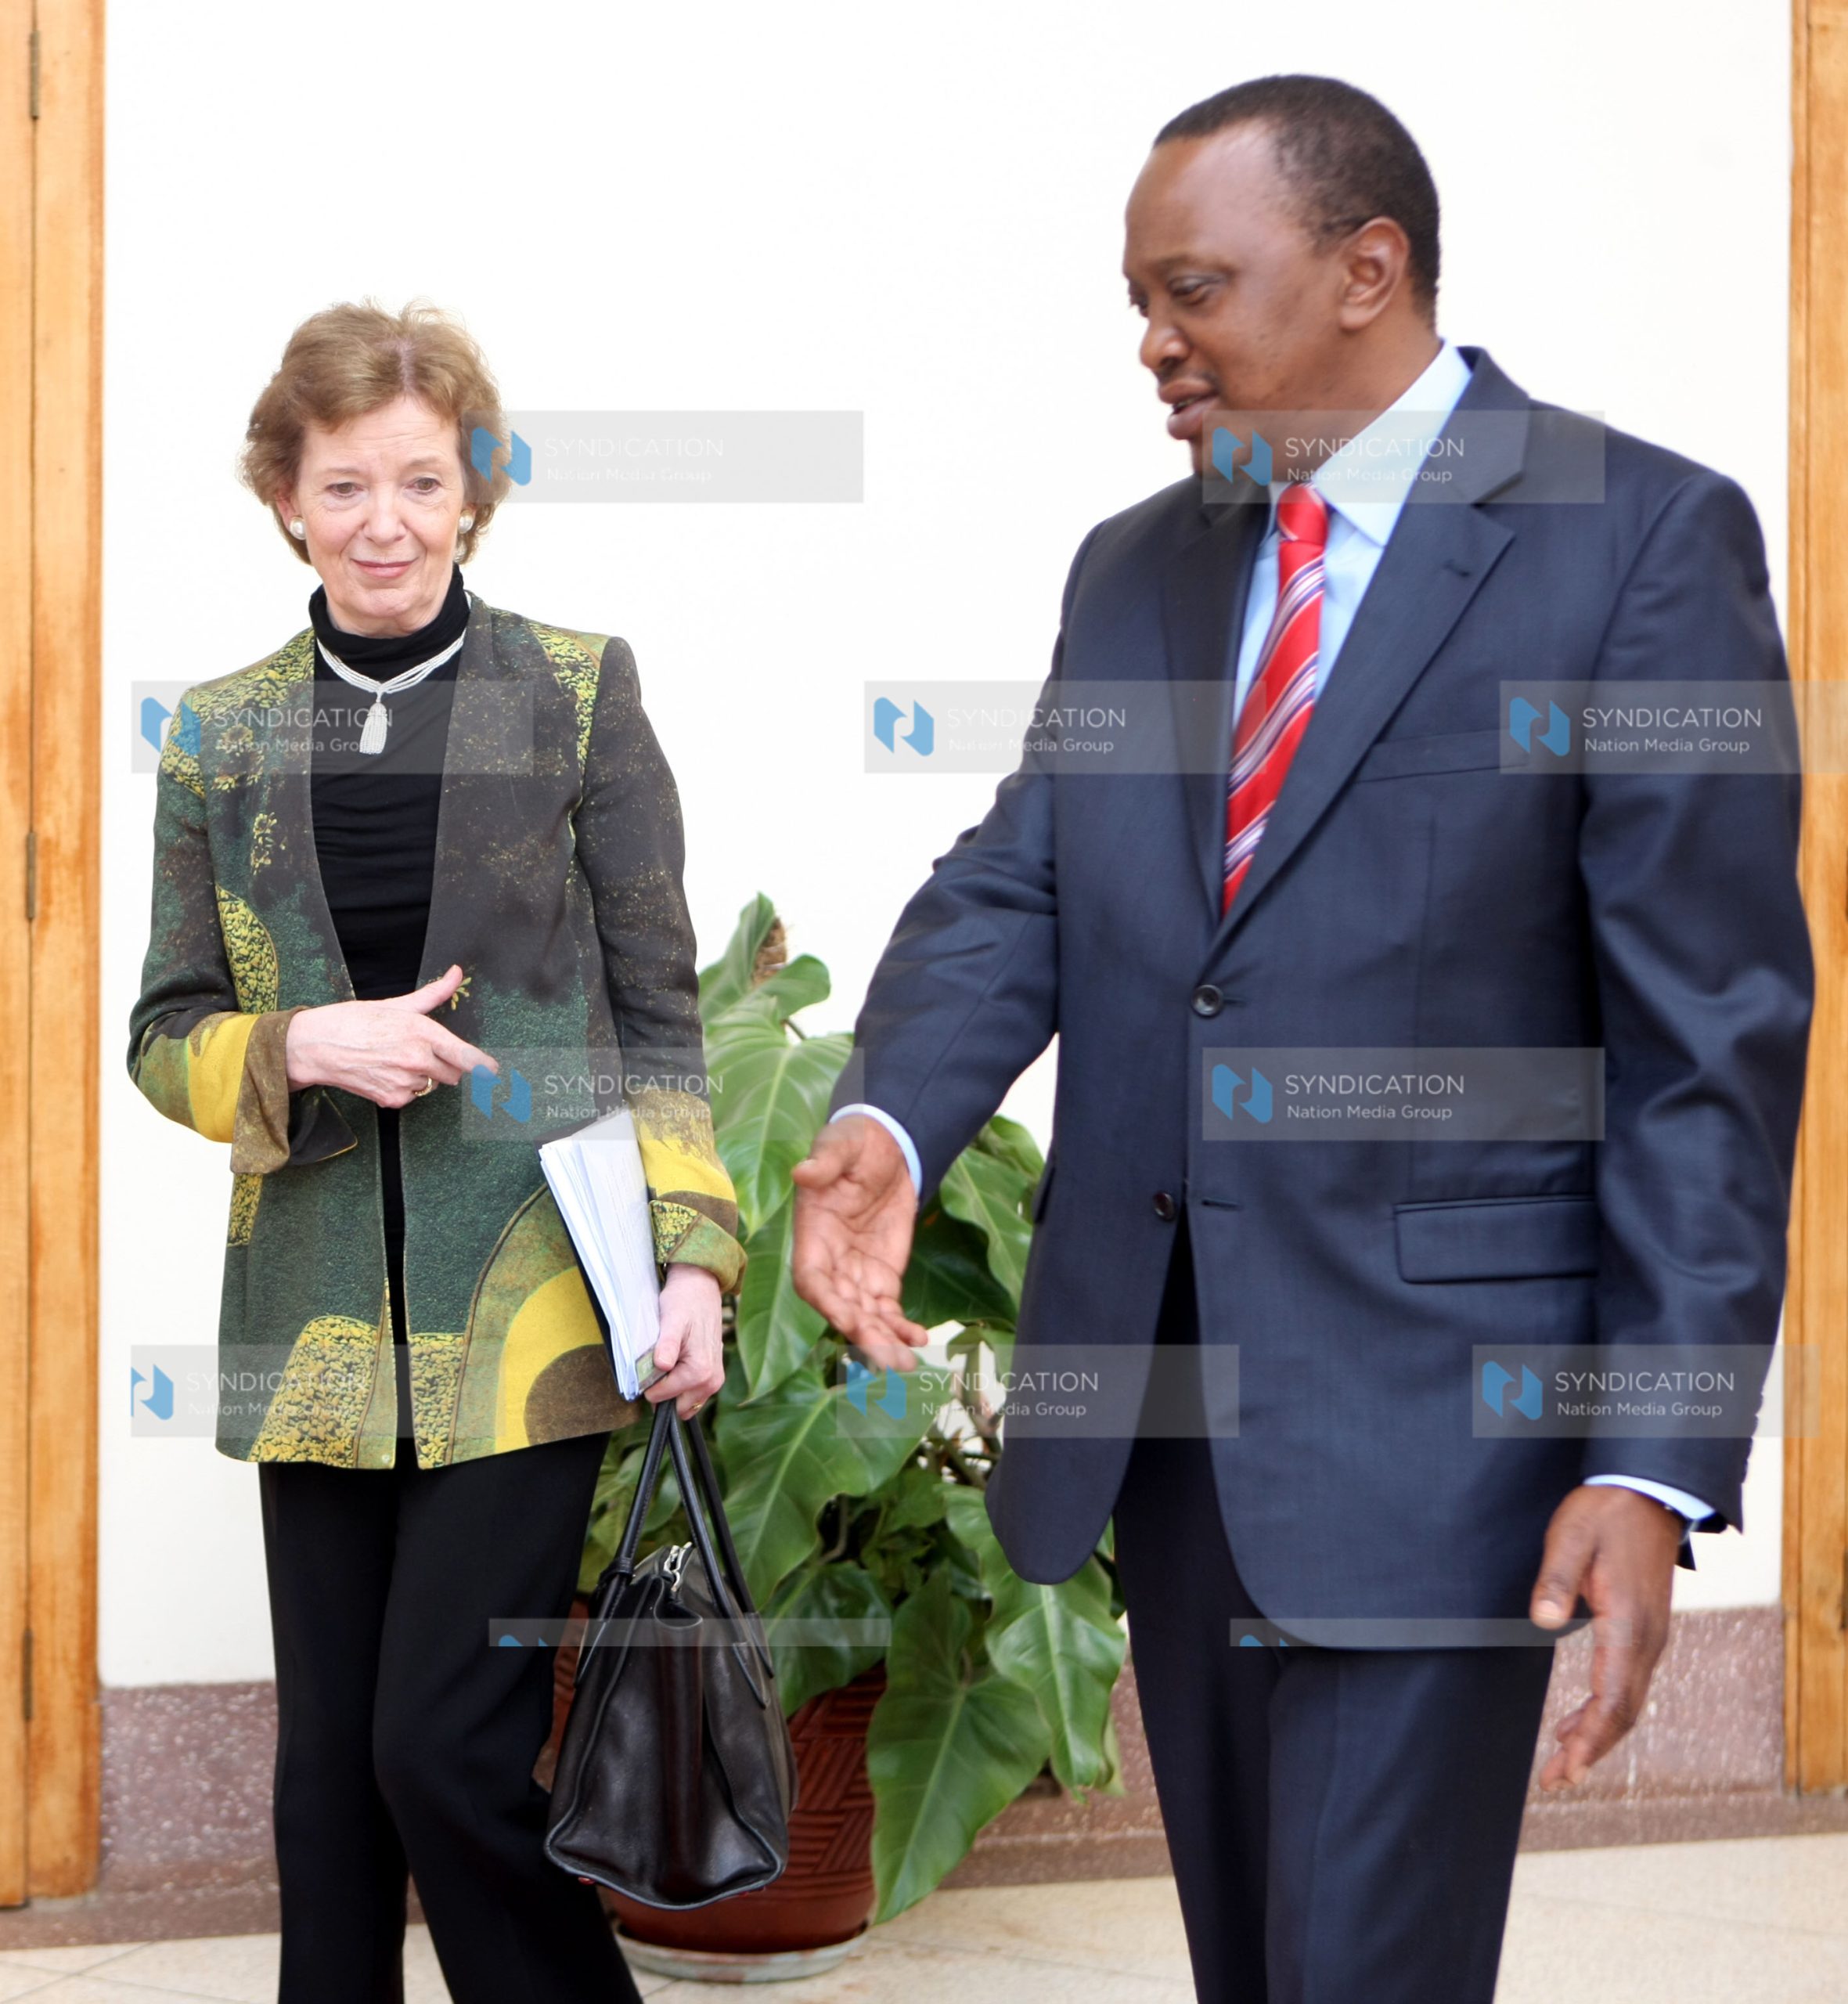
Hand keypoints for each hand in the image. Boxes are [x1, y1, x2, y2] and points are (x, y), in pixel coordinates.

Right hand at [283, 965, 492, 1106]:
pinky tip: (383, 1072)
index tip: (494, 1071)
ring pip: (431, 1084)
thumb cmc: (355, 1020)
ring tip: (393, 1059)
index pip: (466, 1056)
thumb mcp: (397, 1004)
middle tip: (420, 1051)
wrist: (317, 1046)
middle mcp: (418, 1060)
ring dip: (422, 1076)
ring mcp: (406, 1082)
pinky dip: (404, 1088)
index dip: (483, 1066)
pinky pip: (411, 1096)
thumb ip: (433, 993)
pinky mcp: (393, 1100)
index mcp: (423, 1033)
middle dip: (445, 1064)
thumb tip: (457, 973)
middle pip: (453, 1073)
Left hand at [646, 1264, 724, 1418]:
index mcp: (700, 1371)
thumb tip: (662, 1366)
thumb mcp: (671, 1320)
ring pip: (684, 1403)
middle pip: (675, 1404)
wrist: (700, 1289)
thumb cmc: (684, 1302)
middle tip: (660, 1361)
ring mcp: (715, 1380)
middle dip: (663, 1390)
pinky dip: (681, 1386)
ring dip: (673, 1389)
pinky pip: (692, 1394)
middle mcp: (711, 1380)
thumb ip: (667, 1345)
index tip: (650, 1362)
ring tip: (670, 1360)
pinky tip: (678, 1362)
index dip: (649, 1383)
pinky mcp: (714, 1376)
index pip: (662, 1396)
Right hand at [790, 1114, 926, 1369]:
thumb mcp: (839, 1144)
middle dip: (862, 1334)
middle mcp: (831, 1262)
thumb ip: (825, 1160)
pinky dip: (901, 1327)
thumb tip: (803, 1172)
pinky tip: (918, 1339)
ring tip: (907, 1363)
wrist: (887, 1146)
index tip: (848, 1320)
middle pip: (842, 1308)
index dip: (827, 1302)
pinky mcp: (883, 1276)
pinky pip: (888, 1309)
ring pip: (866, 1316)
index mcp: (813, 1235)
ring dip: (883, 1340)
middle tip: (888, 1358)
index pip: (812, 1280)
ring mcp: (858, 1273)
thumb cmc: (854, 1143)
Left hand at [1529, 1483, 1682, 1788]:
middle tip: (1554, 1781)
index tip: (1566, 1769)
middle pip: (1622, 1713)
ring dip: (1596, 1736)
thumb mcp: (1570, 1538)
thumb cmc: (1605, 1513)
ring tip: (1561, 1764)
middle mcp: (1647, 1641)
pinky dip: (1603, 1711)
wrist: (1647, 1492)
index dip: (1589, 1740)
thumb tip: (1542, 1622)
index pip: (1612, 1700)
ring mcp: (1650, 1638)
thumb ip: (1556, 1579)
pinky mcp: (1643, 1630)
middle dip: (1589, 1751)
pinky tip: (1576, 1721)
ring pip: (1626, 1703)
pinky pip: (1626, 1684)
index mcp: (1629, 1625)